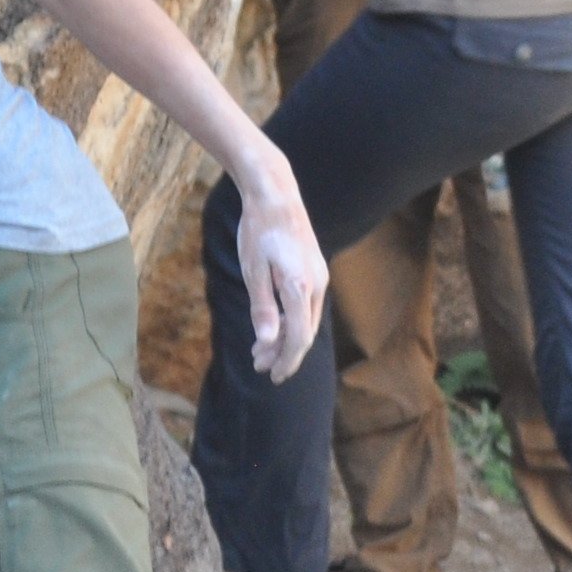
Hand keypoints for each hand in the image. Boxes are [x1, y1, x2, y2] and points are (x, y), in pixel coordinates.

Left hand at [233, 175, 330, 383]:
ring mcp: (319, 277)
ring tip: (261, 350)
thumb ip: (261, 307)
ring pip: (306, 320)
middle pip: (304, 332)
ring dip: (285, 338)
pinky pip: (306, 305)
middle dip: (283, 353)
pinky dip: (290, 320)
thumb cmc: (258, 230)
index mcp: (300, 287)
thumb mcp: (253, 270)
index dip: (286, 360)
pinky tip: (273, 326)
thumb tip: (267, 340)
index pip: (298, 337)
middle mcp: (316, 284)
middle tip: (260, 367)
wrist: (275, 195)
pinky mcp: (315, 270)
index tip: (272, 376)